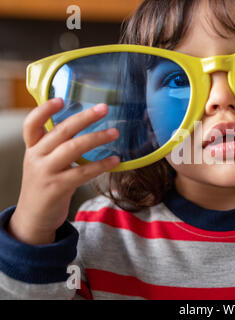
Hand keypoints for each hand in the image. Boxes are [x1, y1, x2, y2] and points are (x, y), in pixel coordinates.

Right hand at [8, 98, 119, 244]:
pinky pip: (83, 172)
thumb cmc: (45, 187)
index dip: (44, 110)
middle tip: (104, 108)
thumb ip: (56, 147)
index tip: (61, 98)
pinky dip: (101, 165)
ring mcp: (45, 172)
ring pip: (73, 148)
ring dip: (97, 138)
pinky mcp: (57, 188)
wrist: (33, 220)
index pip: (32, 124)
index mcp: (32, 149)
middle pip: (61, 131)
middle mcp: (36, 157)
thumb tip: (83, 129)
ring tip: (115, 132)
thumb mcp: (43, 163)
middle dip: (84, 117)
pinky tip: (116, 161)